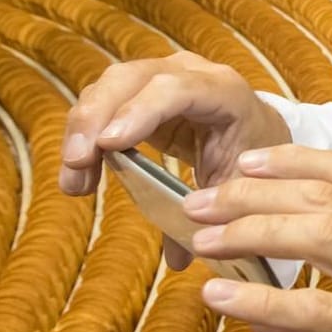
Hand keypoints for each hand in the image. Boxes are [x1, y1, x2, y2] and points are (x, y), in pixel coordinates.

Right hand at [60, 53, 290, 265]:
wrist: (257, 131)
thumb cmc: (253, 160)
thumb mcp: (240, 186)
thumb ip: (211, 217)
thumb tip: (179, 260)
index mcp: (225, 92)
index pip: (178, 91)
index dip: (141, 112)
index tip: (109, 144)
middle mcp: (190, 71)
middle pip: (131, 80)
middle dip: (96, 119)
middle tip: (75, 164)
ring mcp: (161, 74)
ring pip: (109, 87)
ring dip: (83, 131)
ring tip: (74, 181)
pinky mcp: (139, 87)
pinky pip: (103, 101)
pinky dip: (86, 134)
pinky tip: (79, 171)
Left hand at [184, 145, 331, 331]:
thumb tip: (271, 306)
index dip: (292, 160)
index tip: (245, 162)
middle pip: (323, 198)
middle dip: (252, 195)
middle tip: (201, 202)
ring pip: (319, 236)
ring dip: (251, 232)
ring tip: (203, 240)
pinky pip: (320, 308)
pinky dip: (264, 299)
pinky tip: (224, 298)